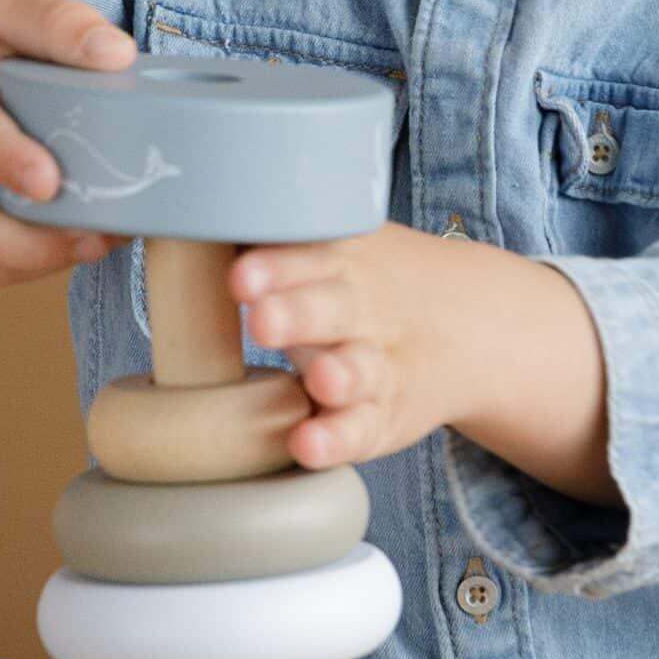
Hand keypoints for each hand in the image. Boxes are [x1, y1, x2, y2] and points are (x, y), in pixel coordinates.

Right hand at [0, 0, 136, 282]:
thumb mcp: (5, 14)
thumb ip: (57, 23)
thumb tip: (117, 54)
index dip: (2, 153)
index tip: (49, 181)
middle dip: (23, 237)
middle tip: (92, 235)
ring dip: (32, 259)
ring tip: (95, 244)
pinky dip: (19, 268)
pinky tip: (63, 250)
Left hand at [229, 221, 606, 485]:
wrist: (471, 327)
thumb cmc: (363, 287)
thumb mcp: (336, 251)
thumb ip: (272, 242)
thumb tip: (186, 214)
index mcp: (343, 262)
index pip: (308, 256)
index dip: (276, 267)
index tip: (241, 276)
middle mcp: (362, 310)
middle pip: (333, 308)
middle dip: (299, 314)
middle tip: (263, 320)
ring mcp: (379, 366)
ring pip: (359, 369)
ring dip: (338, 375)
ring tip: (317, 379)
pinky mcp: (385, 417)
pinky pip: (363, 429)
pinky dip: (337, 438)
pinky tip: (308, 444)